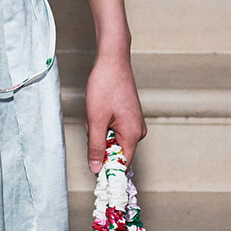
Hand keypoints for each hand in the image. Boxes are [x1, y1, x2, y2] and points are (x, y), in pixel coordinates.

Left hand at [85, 50, 145, 171]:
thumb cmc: (106, 86)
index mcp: (133, 135)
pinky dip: (103, 125)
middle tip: (93, 126)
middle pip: (116, 152)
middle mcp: (138, 131)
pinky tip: (100, 111)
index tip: (94, 169)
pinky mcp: (129, 116)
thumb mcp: (96, 120)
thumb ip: (96, 147)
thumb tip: (96, 168)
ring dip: (100, 133)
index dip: (107, 169)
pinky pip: (114, 130)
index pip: (121, 165)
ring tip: (96, 114)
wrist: (112, 61)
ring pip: (113, 140)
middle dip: (100, 144)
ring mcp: (134, 123)